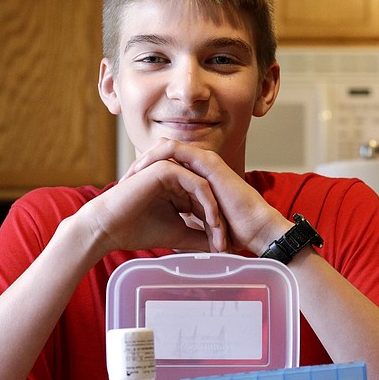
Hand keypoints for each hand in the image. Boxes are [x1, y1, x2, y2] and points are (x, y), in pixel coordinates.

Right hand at [79, 153, 229, 253]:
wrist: (109, 228)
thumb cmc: (138, 231)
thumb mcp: (178, 235)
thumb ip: (199, 236)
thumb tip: (221, 247)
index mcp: (178, 190)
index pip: (205, 204)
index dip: (216, 227)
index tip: (222, 249)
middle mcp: (176, 178)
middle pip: (209, 196)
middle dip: (219, 222)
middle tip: (225, 246)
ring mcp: (171, 170)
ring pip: (205, 189)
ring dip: (215, 213)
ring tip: (220, 236)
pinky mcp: (166, 167)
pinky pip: (196, 183)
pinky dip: (206, 202)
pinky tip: (211, 222)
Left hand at [121, 139, 290, 254]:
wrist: (255, 231)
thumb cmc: (234, 233)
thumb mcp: (201, 225)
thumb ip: (187, 221)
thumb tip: (170, 232)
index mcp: (199, 179)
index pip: (167, 168)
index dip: (146, 177)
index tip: (128, 192)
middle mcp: (201, 167)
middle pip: (163, 154)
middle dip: (141, 164)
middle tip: (123, 180)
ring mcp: (205, 161)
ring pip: (165, 147)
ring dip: (145, 157)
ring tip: (129, 174)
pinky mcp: (207, 161)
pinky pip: (173, 149)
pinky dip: (156, 156)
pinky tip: (142, 170)